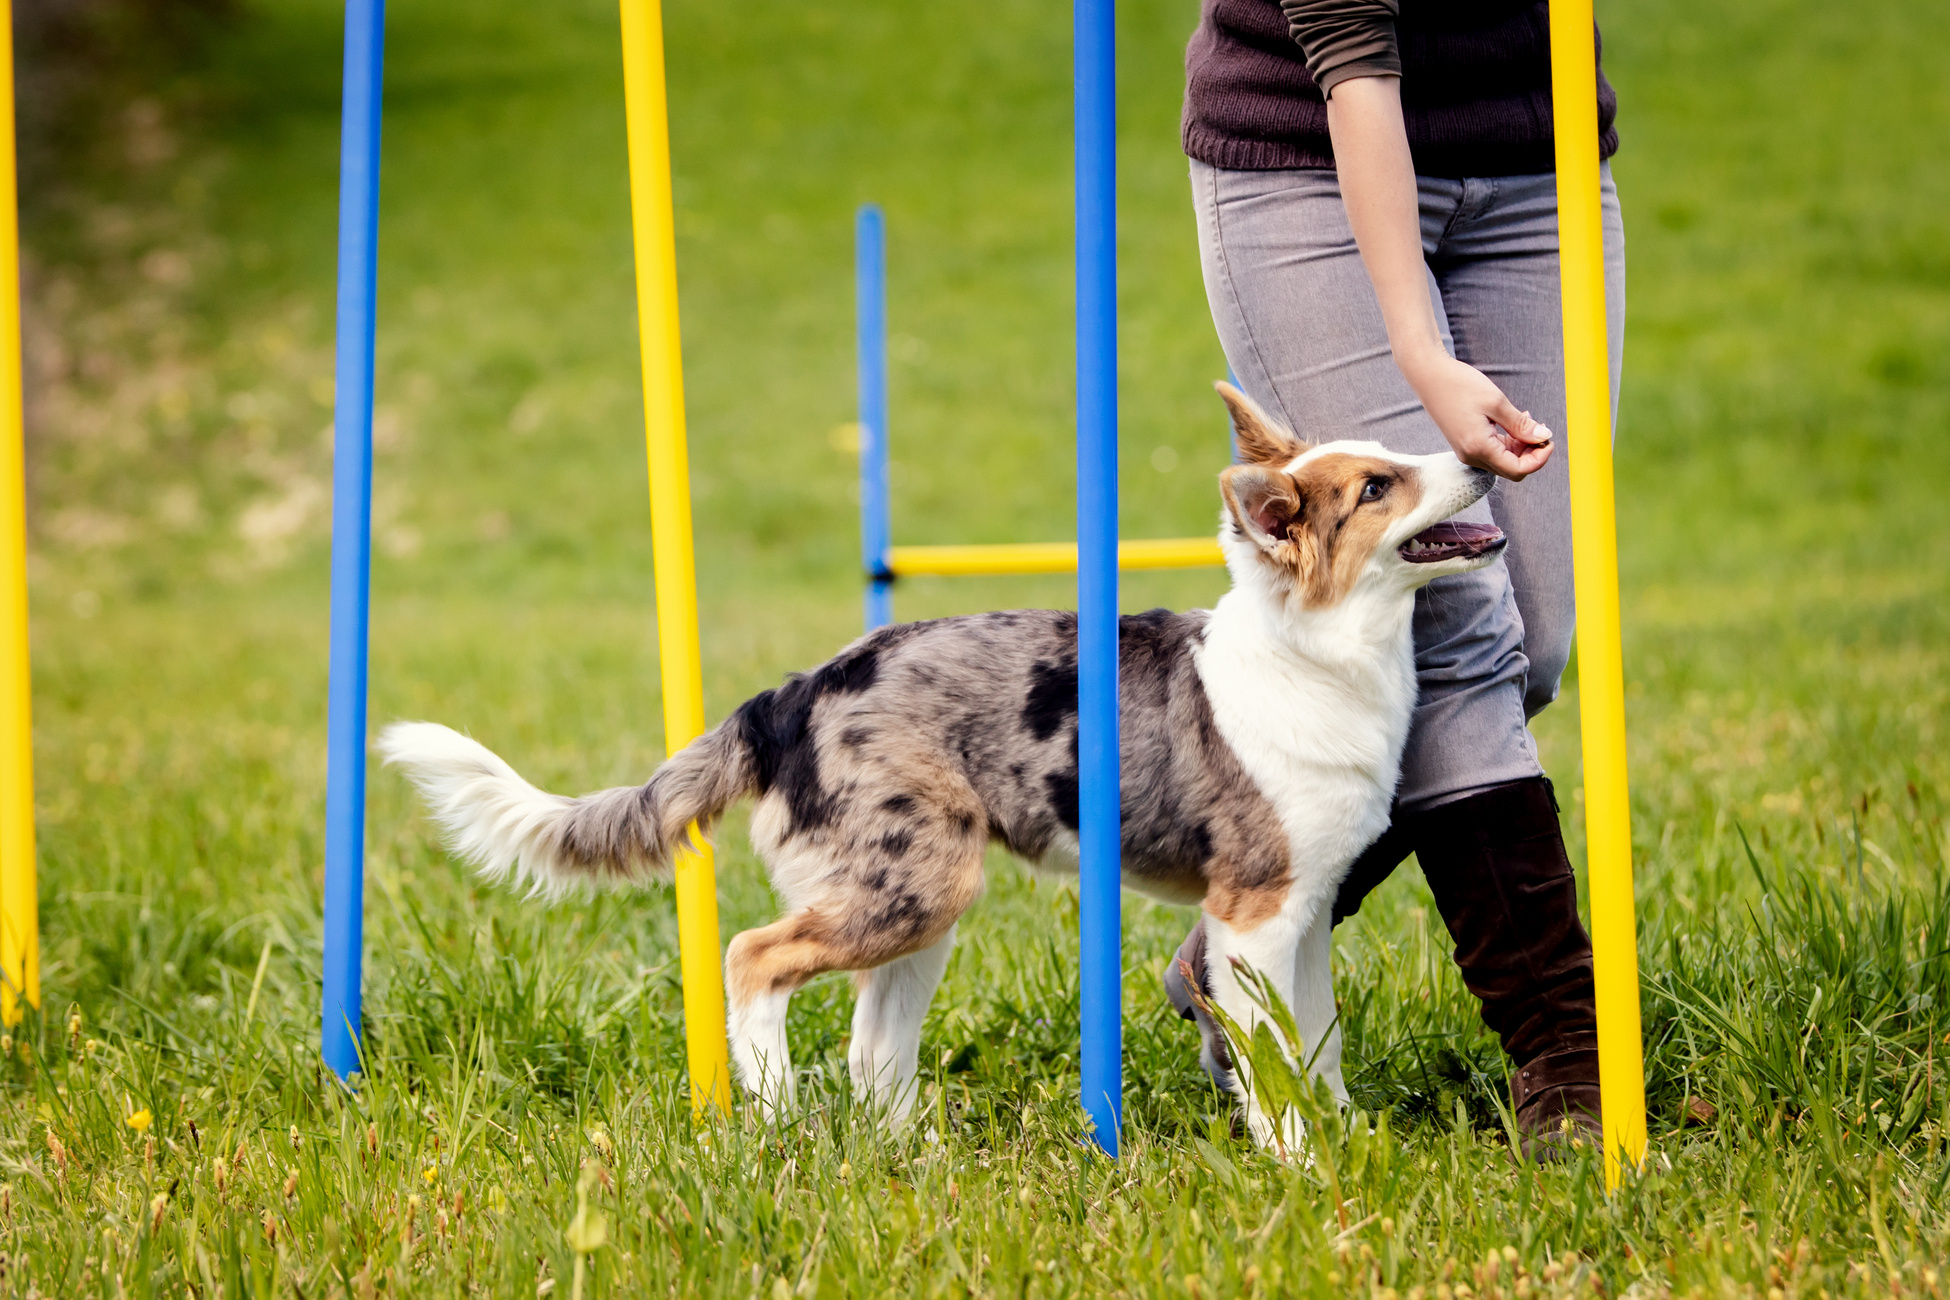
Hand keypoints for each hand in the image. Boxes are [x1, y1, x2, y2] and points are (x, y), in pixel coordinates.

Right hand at [1400, 350, 1553, 480]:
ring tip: (1526, 420)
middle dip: (1531, 453)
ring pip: (1503, 461)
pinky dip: (1508, 442)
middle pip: (1511, 469)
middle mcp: (1471, 456)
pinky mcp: (1465, 445)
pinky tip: (1513, 423)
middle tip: (1540, 429)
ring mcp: (1467, 452)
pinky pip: (1493, 452)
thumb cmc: (1460, 385)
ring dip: (1520, 447)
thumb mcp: (1496, 402)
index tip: (1548, 439)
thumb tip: (1543, 437)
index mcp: (1479, 448)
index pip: (1518, 470)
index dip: (1539, 459)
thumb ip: (1521, 424)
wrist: (1429, 376)